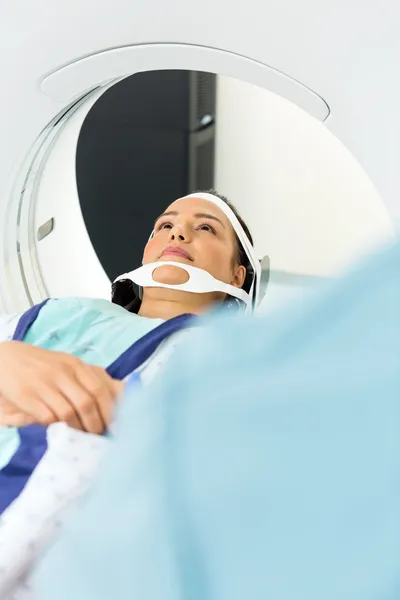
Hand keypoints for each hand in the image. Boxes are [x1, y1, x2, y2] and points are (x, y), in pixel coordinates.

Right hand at [0, 342, 124, 433]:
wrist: (6, 358)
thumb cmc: (44, 365)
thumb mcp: (68, 365)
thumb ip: (90, 378)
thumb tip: (122, 393)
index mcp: (75, 365)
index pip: (100, 389)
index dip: (110, 410)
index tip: (115, 426)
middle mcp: (62, 372)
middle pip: (86, 402)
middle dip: (95, 424)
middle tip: (97, 436)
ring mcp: (44, 384)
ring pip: (68, 412)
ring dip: (77, 428)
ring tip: (80, 436)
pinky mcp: (26, 396)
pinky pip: (47, 417)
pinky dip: (57, 426)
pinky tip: (60, 429)